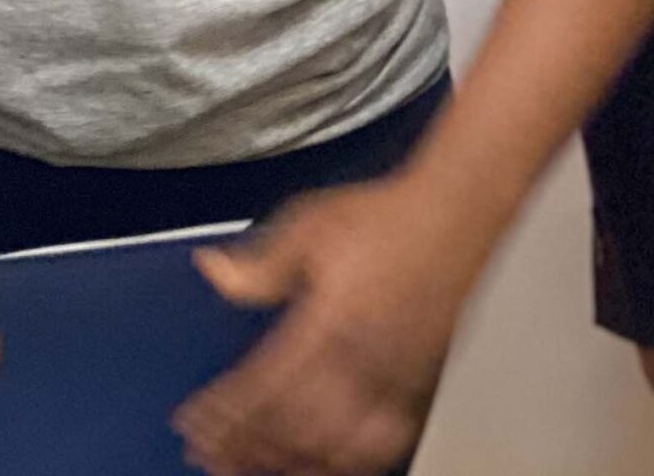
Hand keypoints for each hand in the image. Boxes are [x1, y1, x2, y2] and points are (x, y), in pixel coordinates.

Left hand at [174, 179, 471, 475]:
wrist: (460, 205)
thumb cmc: (393, 213)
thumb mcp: (314, 222)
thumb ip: (262, 260)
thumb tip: (214, 271)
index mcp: (327, 321)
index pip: (259, 386)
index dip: (221, 413)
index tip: (194, 422)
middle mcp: (360, 358)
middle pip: (290, 427)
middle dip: (244, 448)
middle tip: (211, 457)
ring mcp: (394, 376)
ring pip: (334, 445)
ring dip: (290, 462)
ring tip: (259, 468)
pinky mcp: (421, 381)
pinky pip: (382, 442)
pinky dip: (349, 460)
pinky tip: (331, 462)